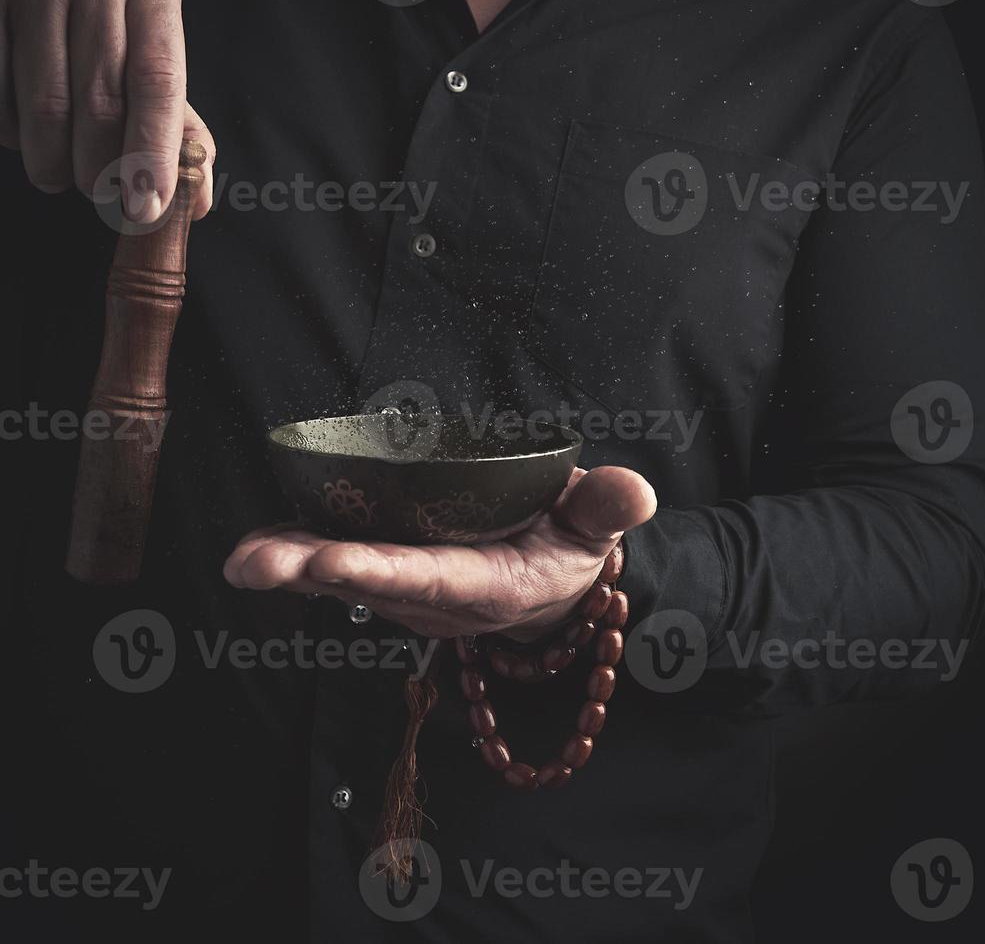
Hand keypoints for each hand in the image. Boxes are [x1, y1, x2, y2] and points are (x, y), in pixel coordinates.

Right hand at [0, 0, 214, 218]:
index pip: (157, 85)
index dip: (152, 152)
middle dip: (100, 167)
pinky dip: (10, 126)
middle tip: (100, 190)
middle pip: (99, 102)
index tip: (147, 206)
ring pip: (44, 101)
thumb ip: (174, 112)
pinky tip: (23, 132)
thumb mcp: (154, 30)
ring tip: (59, 173)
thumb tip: (196, 198)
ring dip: (52, 158)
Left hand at [224, 467, 656, 641]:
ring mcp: (409, 595)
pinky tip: (260, 542)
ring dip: (290, 568)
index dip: (377, 571)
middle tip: (253, 561)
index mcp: (489, 584)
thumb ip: (608, 508)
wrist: (549, 584)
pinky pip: (342, 569)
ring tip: (243, 556)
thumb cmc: (568, 545)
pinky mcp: (392, 578)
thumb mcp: (597, 527)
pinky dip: (298, 557)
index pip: (429, 578)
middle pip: (369, 585)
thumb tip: (634, 491)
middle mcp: (438, 600)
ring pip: (345, 581)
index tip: (327, 561)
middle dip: (309, 572)